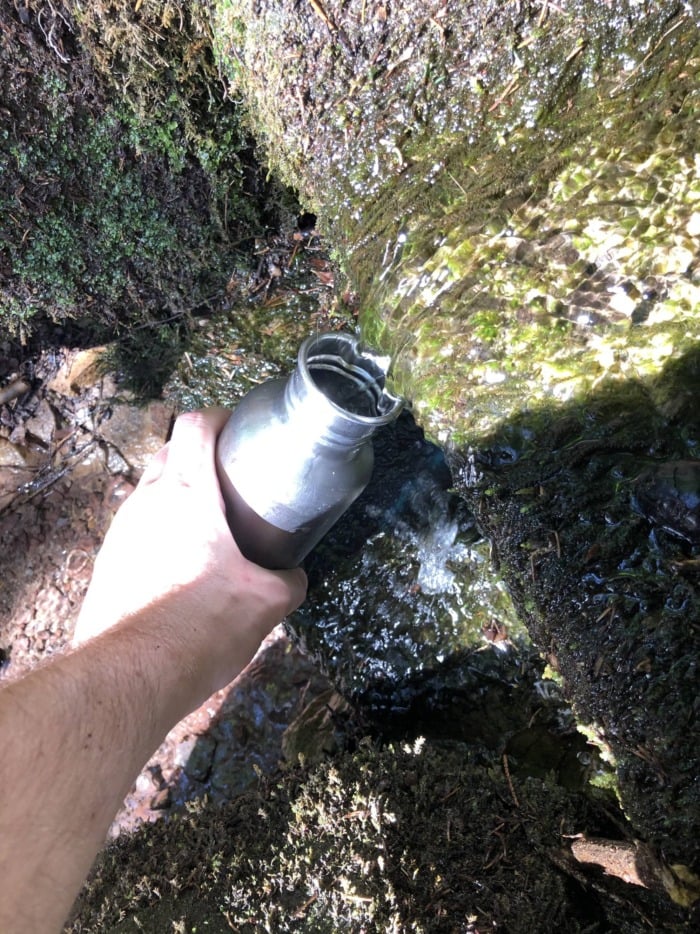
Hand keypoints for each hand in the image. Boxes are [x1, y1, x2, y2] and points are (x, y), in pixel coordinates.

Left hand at [74, 408, 306, 704]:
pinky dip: (160, 532)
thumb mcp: (265, 603)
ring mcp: (120, 532)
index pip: (195, 425)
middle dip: (199, 455)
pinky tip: (181, 566)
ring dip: (177, 496)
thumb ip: (288, 582)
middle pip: (169, 453)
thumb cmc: (202, 623)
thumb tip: (295, 579)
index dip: (219, 417)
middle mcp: (146, 502)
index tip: (238, 428)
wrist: (134, 672)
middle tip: (231, 478)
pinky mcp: (107, 563)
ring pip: (150, 492)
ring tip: (208, 525)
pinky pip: (137, 531)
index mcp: (187, 493)